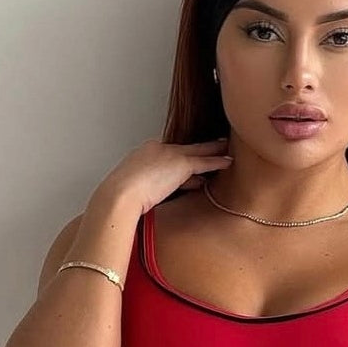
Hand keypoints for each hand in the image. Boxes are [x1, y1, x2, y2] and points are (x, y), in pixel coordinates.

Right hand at [98, 135, 233, 217]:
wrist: (120, 195)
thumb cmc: (119, 198)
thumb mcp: (131, 192)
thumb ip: (143, 192)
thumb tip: (150, 200)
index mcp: (142, 155)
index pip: (166, 156)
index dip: (179, 163)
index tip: (186, 169)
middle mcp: (156, 149)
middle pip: (182, 149)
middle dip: (196, 150)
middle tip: (212, 146)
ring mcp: (169, 154)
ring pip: (197, 151)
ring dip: (212, 150)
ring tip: (225, 149)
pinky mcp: (181, 164)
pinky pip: (204, 162)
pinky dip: (217, 161)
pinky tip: (228, 161)